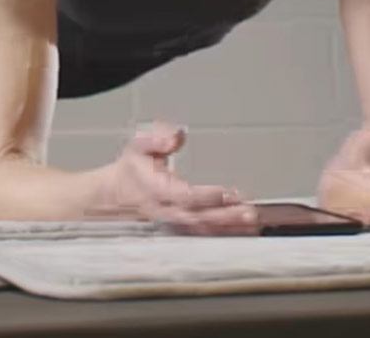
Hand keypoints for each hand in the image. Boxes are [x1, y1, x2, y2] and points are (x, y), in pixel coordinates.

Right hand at [92, 122, 258, 235]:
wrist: (117, 194)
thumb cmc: (134, 167)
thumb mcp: (139, 146)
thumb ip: (157, 139)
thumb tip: (177, 136)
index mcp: (157, 189)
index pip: (184, 196)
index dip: (206, 196)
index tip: (229, 192)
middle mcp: (167, 210)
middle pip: (198, 217)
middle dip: (224, 216)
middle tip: (249, 212)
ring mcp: (174, 222)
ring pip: (203, 229)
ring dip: (229, 227)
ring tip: (252, 222)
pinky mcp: (181, 227)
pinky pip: (204, 234)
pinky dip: (225, 233)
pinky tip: (245, 230)